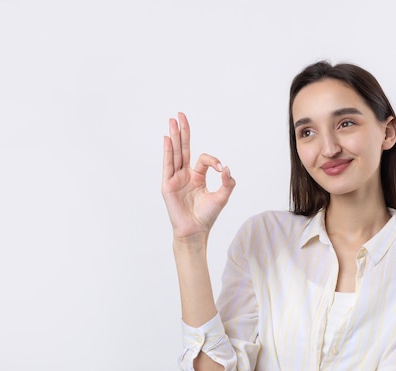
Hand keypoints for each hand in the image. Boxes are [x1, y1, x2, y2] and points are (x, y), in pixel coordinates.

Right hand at [162, 113, 235, 239]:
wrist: (195, 231)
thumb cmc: (207, 216)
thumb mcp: (222, 197)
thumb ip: (227, 182)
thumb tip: (226, 167)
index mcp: (197, 176)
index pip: (203, 159)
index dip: (213, 160)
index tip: (220, 169)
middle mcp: (185, 175)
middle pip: (184, 148)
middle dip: (183, 131)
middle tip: (181, 114)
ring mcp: (175, 178)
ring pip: (175, 153)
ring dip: (174, 136)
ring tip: (172, 120)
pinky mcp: (168, 185)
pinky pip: (168, 165)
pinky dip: (168, 151)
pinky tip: (167, 139)